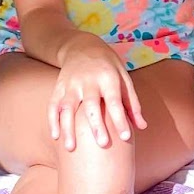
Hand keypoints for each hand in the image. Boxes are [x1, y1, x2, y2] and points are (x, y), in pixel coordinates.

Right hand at [49, 36, 146, 151]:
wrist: (82, 46)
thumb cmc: (108, 66)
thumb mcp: (124, 78)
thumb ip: (132, 103)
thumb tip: (141, 127)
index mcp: (108, 77)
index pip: (115, 101)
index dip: (120, 119)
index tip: (125, 137)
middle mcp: (88, 80)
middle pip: (91, 104)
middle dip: (96, 125)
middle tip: (102, 145)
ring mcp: (71, 83)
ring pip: (67, 106)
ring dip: (67, 127)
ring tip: (70, 148)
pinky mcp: (58, 86)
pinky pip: (53, 104)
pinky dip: (52, 120)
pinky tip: (55, 136)